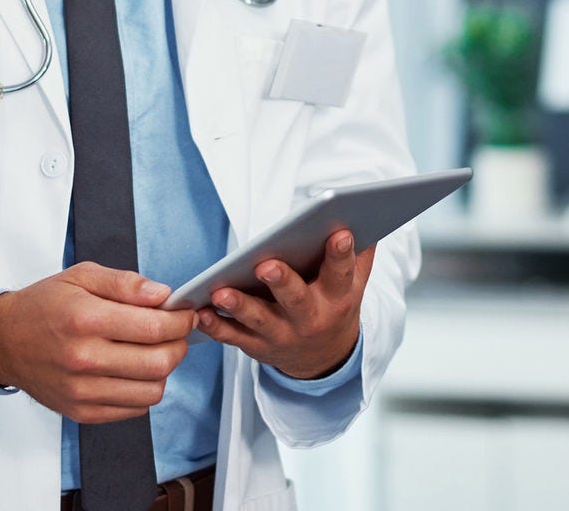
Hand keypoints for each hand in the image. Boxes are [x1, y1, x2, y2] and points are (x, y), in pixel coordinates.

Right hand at [0, 262, 194, 423]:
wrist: (2, 341)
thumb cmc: (43, 306)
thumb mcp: (81, 276)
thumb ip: (126, 283)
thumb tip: (162, 295)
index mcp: (86, 319)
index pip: (155, 327)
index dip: (181, 320)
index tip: (184, 314)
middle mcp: (84, 359)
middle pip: (159, 363)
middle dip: (179, 345)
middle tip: (175, 333)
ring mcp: (82, 390)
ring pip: (151, 391)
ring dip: (163, 370)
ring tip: (153, 351)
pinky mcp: (81, 411)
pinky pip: (133, 409)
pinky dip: (143, 390)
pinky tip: (132, 370)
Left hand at [195, 230, 373, 379]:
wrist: (324, 358)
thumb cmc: (334, 305)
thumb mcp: (354, 283)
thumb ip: (359, 251)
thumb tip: (366, 209)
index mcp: (338, 298)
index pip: (342, 273)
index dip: (341, 254)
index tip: (340, 233)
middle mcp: (312, 319)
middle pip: (297, 300)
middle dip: (282, 282)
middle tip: (266, 265)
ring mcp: (283, 335)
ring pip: (260, 321)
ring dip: (240, 307)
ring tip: (221, 292)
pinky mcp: (258, 347)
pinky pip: (234, 338)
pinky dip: (217, 327)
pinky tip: (202, 313)